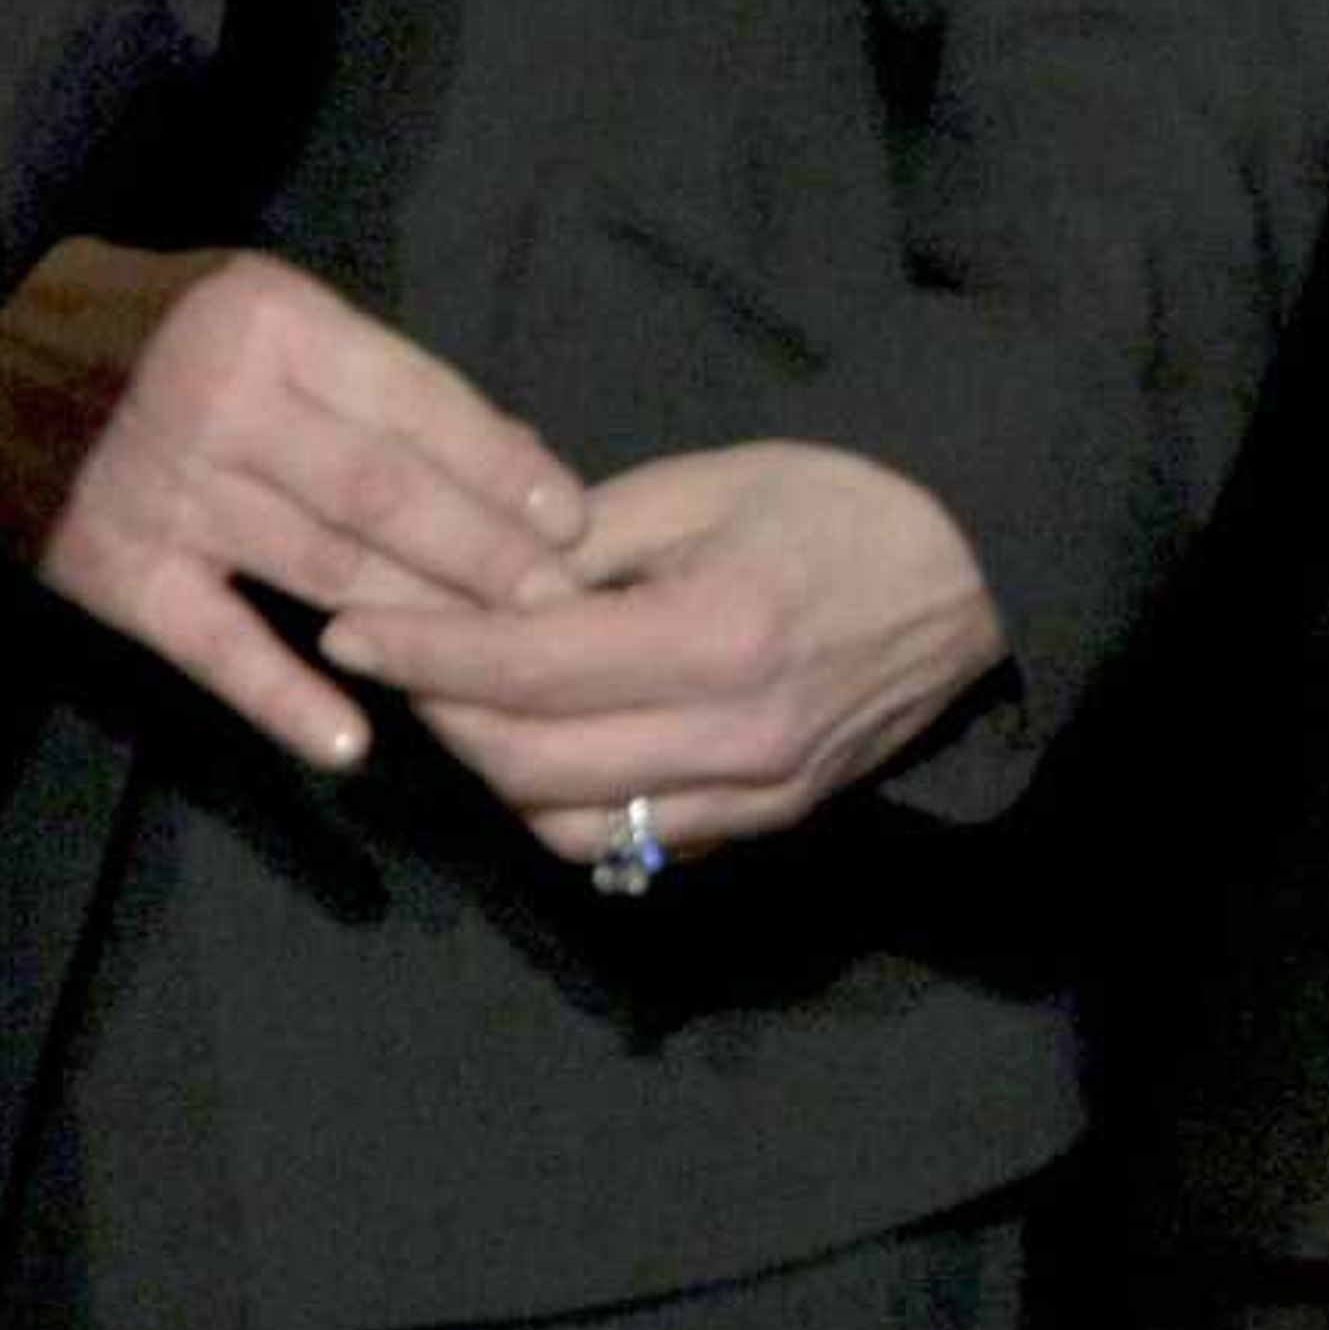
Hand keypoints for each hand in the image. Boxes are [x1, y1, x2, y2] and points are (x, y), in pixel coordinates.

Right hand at [0, 238, 588, 768]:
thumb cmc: (150, 327)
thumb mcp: (263, 313)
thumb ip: (380, 381)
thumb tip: (522, 456)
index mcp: (271, 323)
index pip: (419, 408)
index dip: (506, 473)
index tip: (576, 527)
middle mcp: (220, 402)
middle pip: (387, 496)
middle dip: (490, 560)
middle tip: (564, 611)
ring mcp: (164, 491)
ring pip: (328, 570)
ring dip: (426, 625)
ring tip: (503, 666)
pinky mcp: (111, 569)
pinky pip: (216, 645)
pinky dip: (283, 698)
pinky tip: (351, 743)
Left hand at [318, 439, 1009, 863]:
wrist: (978, 569)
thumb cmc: (845, 503)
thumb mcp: (709, 485)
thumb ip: (586, 544)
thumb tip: (487, 588)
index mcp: (713, 637)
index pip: (523, 669)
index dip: (420, 653)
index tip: (350, 630)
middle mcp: (732, 737)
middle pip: (530, 768)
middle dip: (445, 719)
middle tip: (406, 665)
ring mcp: (758, 792)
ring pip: (575, 829)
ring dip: (503, 780)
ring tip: (477, 711)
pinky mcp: (775, 818)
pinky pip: (642, 844)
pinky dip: (575, 811)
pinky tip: (556, 752)